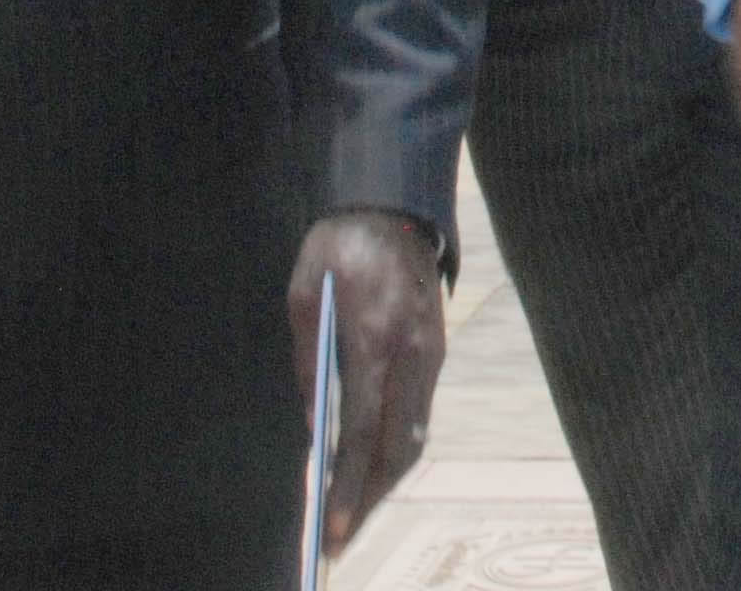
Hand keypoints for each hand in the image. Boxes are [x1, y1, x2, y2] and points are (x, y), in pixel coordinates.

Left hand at [289, 208, 444, 557]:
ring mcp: (432, 353)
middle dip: (371, 500)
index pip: (363, 435)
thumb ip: (309, 369)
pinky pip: (419, 412)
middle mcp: (413, 354)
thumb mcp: (302, 301)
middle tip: (340, 538)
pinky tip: (371, 466)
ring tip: (354, 513)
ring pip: (415, 436)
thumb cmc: (337, 248)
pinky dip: (396, 447)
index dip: (348, 488)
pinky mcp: (437, 349)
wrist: (392, 202)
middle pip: (399, 449)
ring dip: (386, 480)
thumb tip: (313, 432)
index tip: (332, 529)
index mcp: (375, 341)